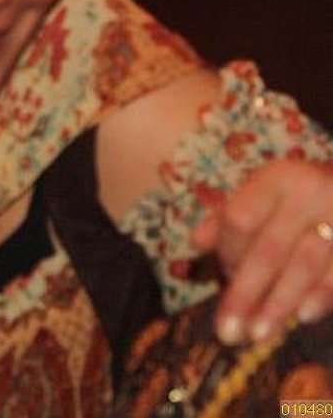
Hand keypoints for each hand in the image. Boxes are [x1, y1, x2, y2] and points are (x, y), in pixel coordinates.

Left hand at [191, 158, 332, 343]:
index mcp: (277, 180)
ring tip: (258, 334)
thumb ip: (227, 218)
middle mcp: (310, 195)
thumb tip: (196, 243)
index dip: (228, 252)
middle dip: (246, 294)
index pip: (241, 219)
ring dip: (280, 304)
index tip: (222, 277)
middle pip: (270, 250)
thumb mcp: (263, 194)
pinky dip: (322, 297)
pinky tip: (303, 317)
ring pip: (305, 267)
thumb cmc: (299, 196)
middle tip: (228, 331)